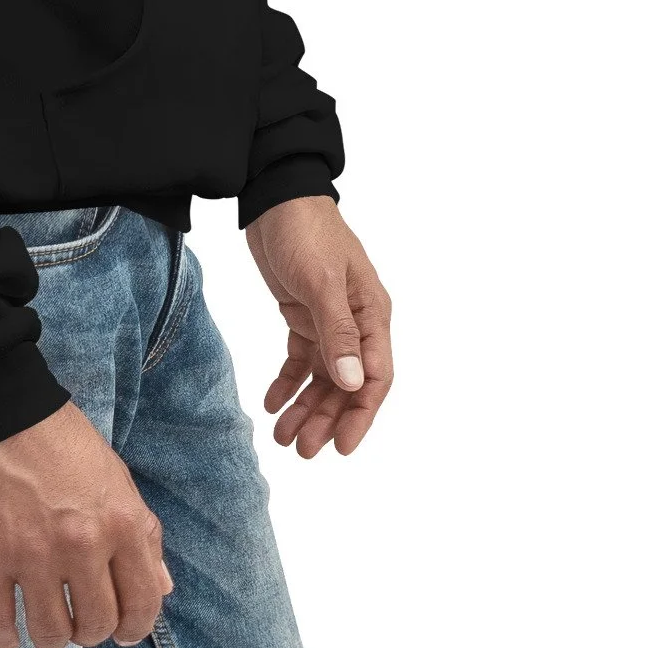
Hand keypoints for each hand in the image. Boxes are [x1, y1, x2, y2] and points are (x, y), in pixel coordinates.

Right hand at [0, 399, 173, 647]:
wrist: (1, 407)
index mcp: (121, 522)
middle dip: (90, 630)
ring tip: (45, 622)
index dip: (135, 627)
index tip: (123, 631)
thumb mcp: (117, 476)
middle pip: (96, 626)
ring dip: (50, 637)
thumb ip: (144, 532)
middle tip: (78, 617)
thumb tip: (163, 587)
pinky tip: (8, 634)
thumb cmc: (62, 439)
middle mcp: (82, 544)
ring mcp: (33, 554)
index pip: (143, 603)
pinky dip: (4, 639)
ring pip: (50, 634)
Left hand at [244, 194, 393, 456]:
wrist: (274, 197)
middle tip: (301, 450)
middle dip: (326, 419)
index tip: (342, 447)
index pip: (375, 377)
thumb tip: (354, 383)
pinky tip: (271, 402)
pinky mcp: (302, 314)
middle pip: (346, 384)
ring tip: (282, 436)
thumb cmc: (306, 232)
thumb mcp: (322, 281)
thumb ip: (338, 332)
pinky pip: (299, 358)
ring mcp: (328, 320)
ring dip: (305, 407)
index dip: (361, 415)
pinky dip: (287, 382)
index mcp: (371, 314)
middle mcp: (355, 323)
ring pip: (322, 377)